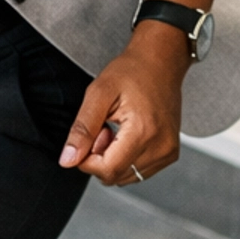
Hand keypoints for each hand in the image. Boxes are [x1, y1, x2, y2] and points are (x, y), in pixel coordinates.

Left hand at [58, 21, 187, 185]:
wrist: (160, 62)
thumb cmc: (131, 72)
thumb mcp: (98, 93)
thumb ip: (82, 129)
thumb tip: (68, 160)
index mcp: (144, 131)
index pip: (107, 170)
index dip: (88, 160)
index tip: (90, 135)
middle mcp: (161, 146)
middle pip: (116, 176)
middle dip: (100, 157)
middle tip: (104, 127)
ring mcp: (168, 152)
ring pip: (126, 176)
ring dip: (113, 159)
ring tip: (117, 129)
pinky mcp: (170, 154)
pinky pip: (139, 171)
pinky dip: (127, 158)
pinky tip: (128, 135)